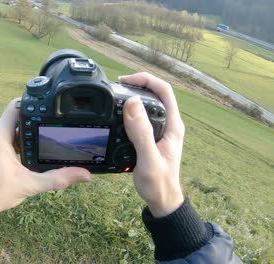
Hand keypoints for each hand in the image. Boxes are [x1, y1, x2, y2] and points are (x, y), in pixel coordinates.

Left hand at [0, 99, 91, 221]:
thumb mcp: (31, 185)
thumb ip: (58, 178)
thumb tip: (84, 174)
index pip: (15, 106)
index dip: (32, 103)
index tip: (48, 106)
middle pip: (16, 116)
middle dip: (33, 120)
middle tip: (51, 125)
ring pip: (12, 125)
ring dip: (26, 130)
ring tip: (43, 137)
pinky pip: (6, 134)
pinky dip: (19, 138)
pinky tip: (30, 149)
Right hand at [120, 73, 184, 217]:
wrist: (162, 201)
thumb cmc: (159, 183)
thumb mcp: (148, 158)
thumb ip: (141, 132)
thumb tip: (132, 103)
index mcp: (173, 125)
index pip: (164, 90)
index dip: (145, 80)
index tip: (124, 81)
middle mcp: (169, 124)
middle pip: (155, 93)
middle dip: (136, 85)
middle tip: (116, 87)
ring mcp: (161, 131)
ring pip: (147, 105)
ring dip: (132, 98)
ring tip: (114, 98)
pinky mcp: (152, 138)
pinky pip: (141, 118)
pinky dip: (128, 112)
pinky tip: (117, 117)